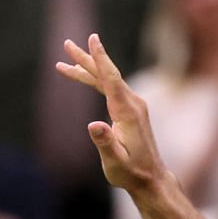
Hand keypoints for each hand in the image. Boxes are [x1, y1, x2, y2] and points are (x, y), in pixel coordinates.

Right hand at [57, 35, 170, 196]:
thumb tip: (94, 126)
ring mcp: (133, 106)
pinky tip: (81, 76)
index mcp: (127, 113)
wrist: (151, 179)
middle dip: (87, 58)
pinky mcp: (130, 110)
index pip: (112, 79)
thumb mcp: (115, 162)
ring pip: (107, 81)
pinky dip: (94, 81)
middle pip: (107, 75)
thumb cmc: (132, 173)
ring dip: (87, 68)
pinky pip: (110, 89)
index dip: (101, 58)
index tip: (93, 39)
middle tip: (67, 44)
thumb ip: (105, 143)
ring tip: (66, 57)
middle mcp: (132, 104)